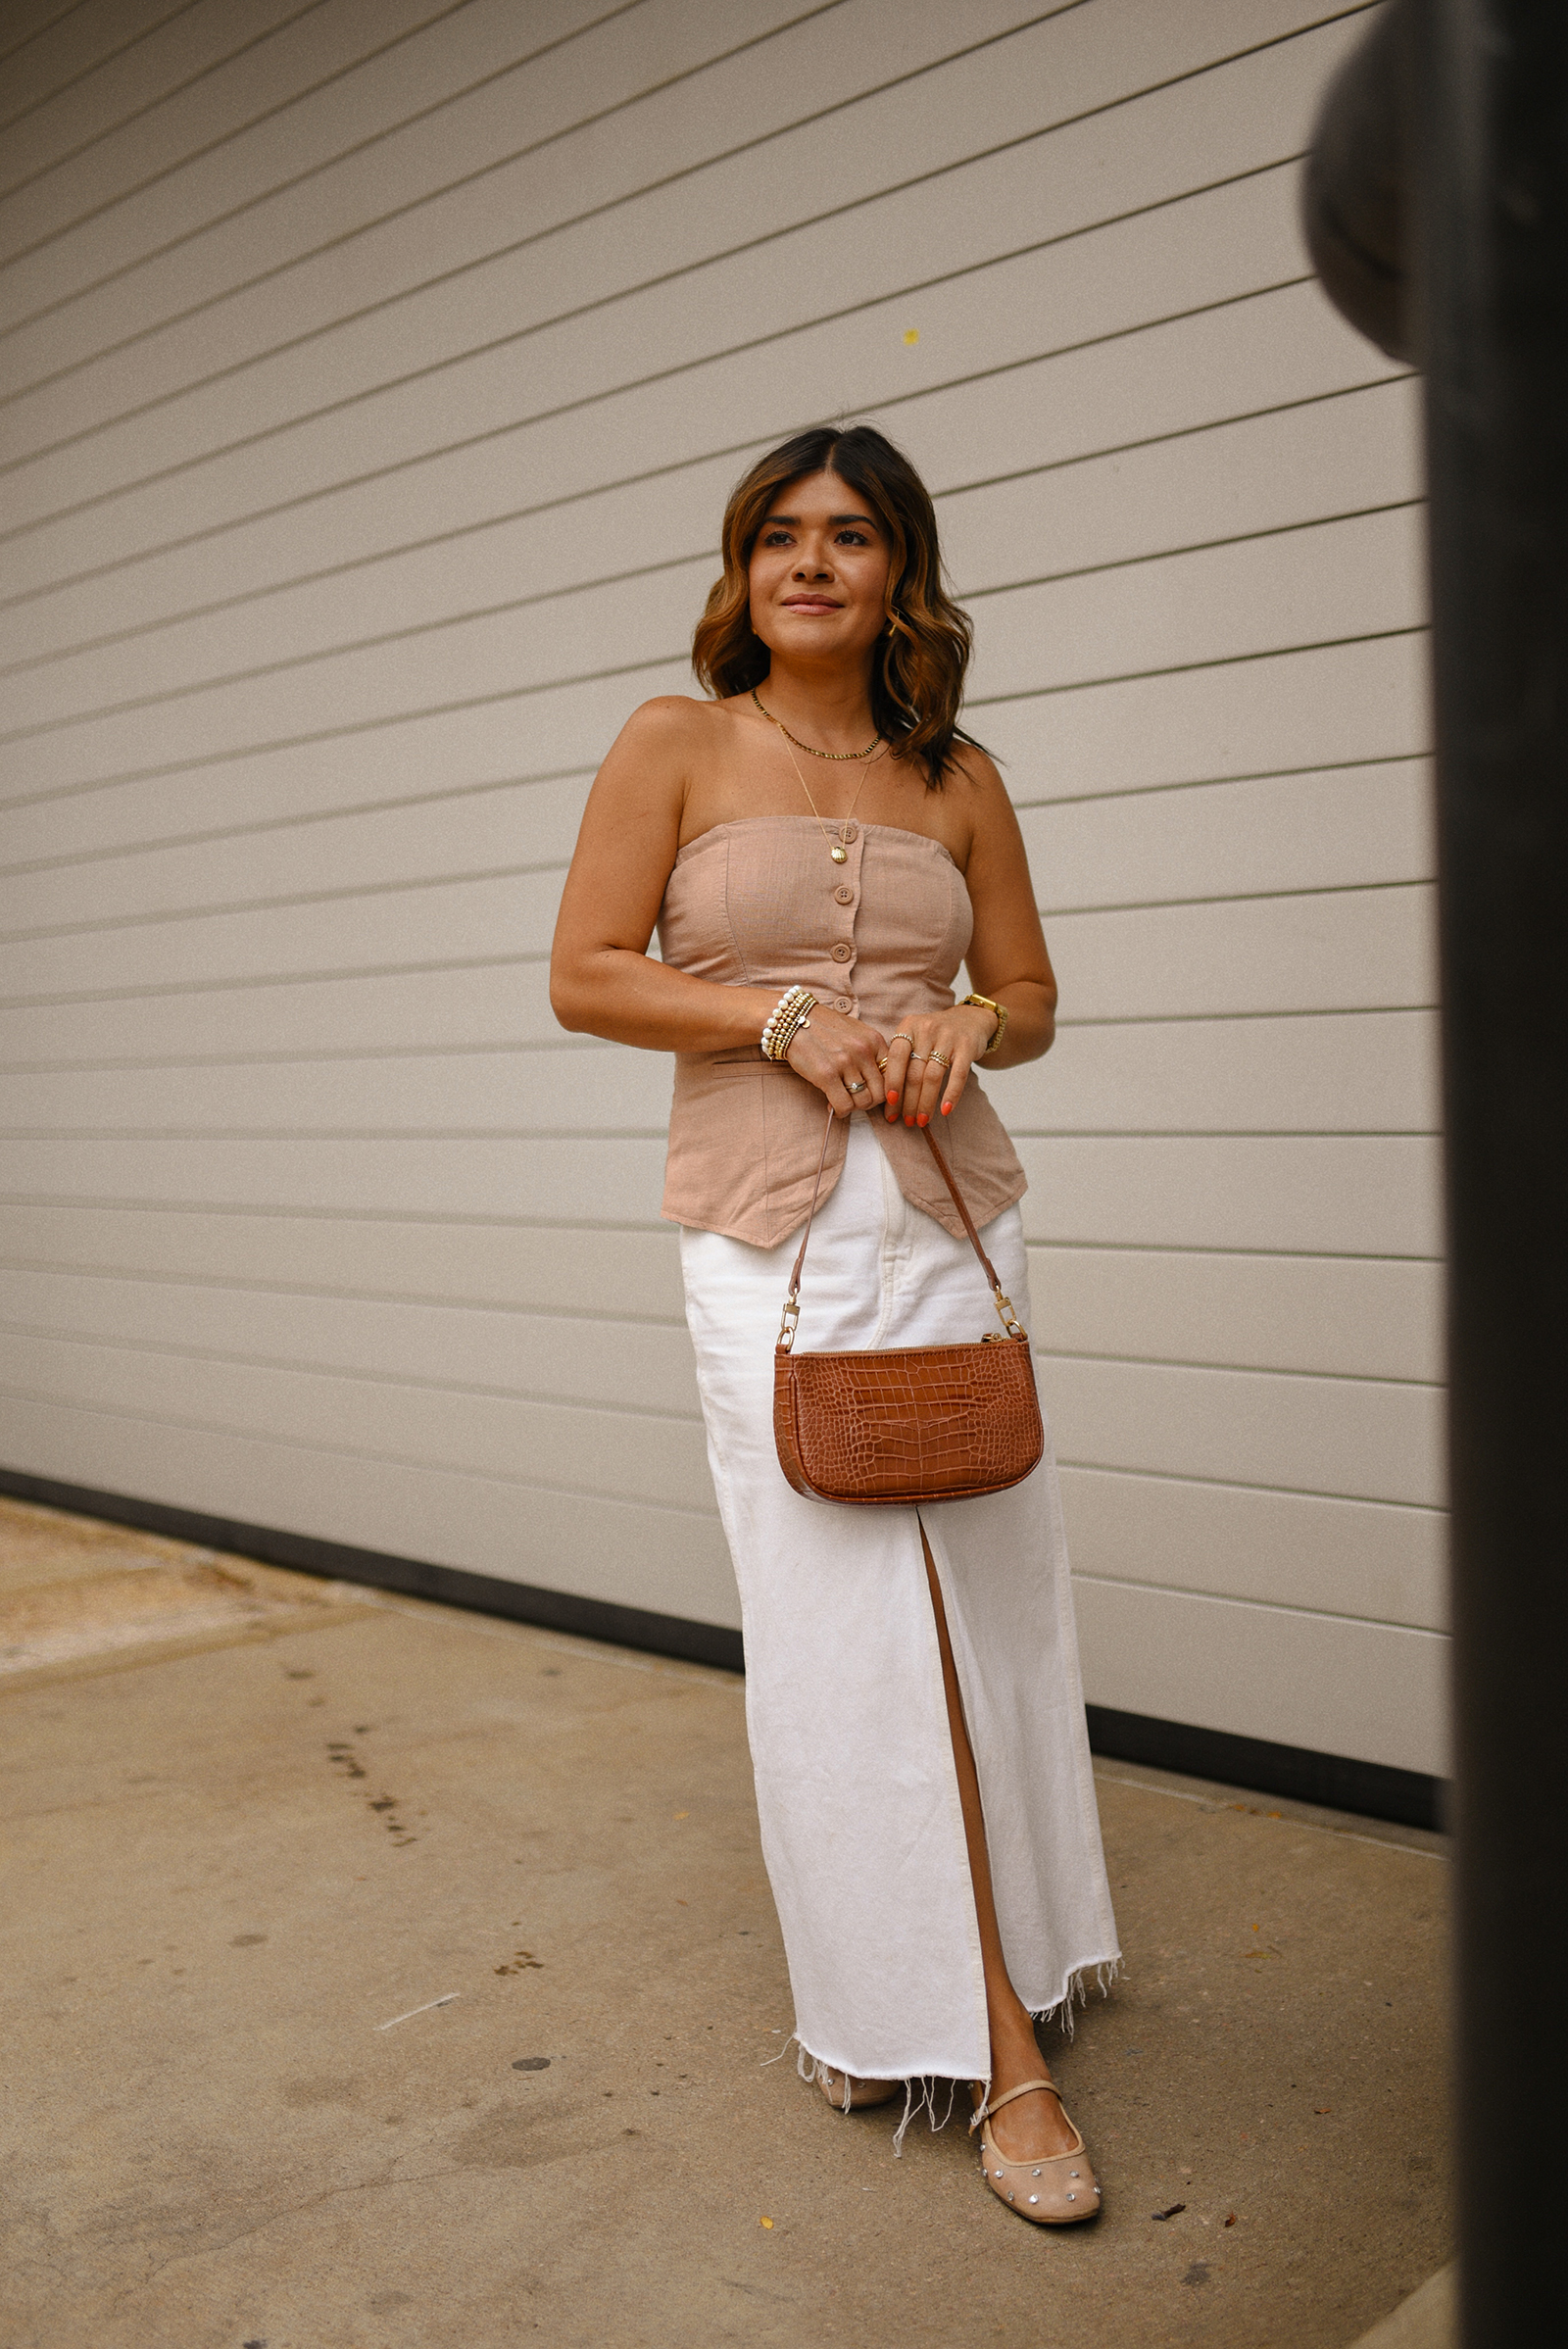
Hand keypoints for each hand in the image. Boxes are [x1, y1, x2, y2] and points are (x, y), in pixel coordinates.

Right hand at [783, 1003, 889, 1116]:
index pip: (892, 1076)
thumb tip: (879, 1083)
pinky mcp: (826, 1075)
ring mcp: (845, 1063)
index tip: (872, 1093)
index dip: (884, 1090)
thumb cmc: (824, 1028)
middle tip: (857, 1100)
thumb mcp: (856, 1032)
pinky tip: (833, 1106)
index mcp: (874, 1040)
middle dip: (869, 1102)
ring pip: (863, 1102)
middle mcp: (863, 1051)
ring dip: (853, 1107)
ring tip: (843, 1101)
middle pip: (880, 1093)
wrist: (794, 1020)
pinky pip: (843, 1105)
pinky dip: (840, 1111)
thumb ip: (871, 1053)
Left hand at [881, 1004, 997, 1128]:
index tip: (890, 1103)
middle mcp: (926, 1029)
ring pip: (933, 1077)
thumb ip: (901, 1059)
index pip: (896, 1057)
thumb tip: (889, 1099)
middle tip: (906, 1121)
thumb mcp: (914, 1037)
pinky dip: (951, 1095)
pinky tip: (945, 1110)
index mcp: (908, 1026)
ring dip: (926, 1103)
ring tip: (922, 1121)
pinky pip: (958, 1075)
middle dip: (908, 1101)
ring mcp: (948, 1037)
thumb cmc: (934, 1036)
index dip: (892, 1081)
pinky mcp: (967, 1046)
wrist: (969, 1020)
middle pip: (914, 1072)